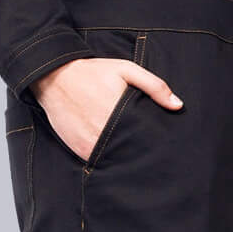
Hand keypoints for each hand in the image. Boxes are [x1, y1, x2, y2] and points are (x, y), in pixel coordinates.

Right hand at [31, 56, 181, 161]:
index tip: (163, 142)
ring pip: (116, 158)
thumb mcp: (126, 70)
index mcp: (120, 112)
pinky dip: (107, 158)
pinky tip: (114, 151)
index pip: (146, 137)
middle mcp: (105, 131)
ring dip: (125, 156)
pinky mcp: (79, 149)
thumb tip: (178, 105)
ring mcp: (91, 143)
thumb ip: (154, 86)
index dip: (155, 141)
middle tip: (151, 149)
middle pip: (133, 150)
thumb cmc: (92, 72)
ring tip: (133, 150)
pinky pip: (98, 161)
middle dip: (142, 150)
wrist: (54, 78)